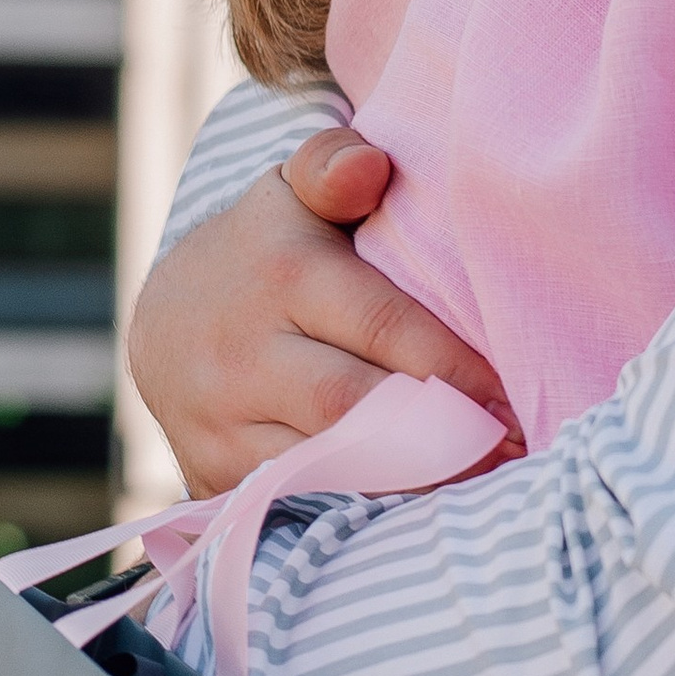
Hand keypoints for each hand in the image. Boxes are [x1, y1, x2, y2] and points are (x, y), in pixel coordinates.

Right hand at [125, 126, 513, 494]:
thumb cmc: (262, 251)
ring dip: (407, 483)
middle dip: (442, 437)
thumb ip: (333, 166)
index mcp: (280, 276)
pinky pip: (292, 501)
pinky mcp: (209, 474)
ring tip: (478, 488)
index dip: (454, 369)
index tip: (512, 401)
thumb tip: (370, 166)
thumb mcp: (290, 192)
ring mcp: (219, 420)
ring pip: (327, 467)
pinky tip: (413, 509)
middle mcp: (242, 353)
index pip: (382, 327)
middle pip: (356, 409)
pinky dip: (355, 508)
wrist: (162, 323)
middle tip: (511, 454)